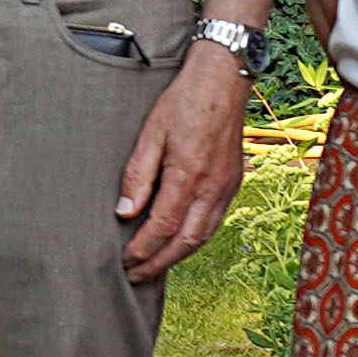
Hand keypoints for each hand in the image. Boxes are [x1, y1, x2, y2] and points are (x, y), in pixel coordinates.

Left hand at [114, 42, 251, 285]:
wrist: (223, 80)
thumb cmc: (183, 102)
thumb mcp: (150, 134)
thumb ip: (137, 175)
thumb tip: (125, 213)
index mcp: (188, 175)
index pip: (163, 227)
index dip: (143, 249)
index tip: (124, 260)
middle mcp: (212, 187)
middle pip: (185, 242)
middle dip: (159, 263)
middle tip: (135, 275)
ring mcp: (226, 187)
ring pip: (203, 236)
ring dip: (177, 256)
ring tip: (154, 266)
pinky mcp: (233, 183)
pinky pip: (214, 222)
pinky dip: (195, 240)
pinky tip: (179, 243)